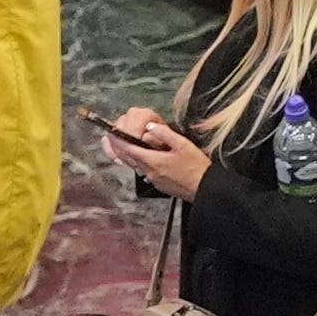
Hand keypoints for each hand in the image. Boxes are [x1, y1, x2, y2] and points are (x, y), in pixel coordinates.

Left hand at [98, 107, 216, 198]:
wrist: (204, 188)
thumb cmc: (196, 167)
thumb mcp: (183, 144)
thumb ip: (165, 134)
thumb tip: (150, 127)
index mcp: (153, 161)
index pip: (129, 150)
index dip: (118, 141)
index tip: (112, 133)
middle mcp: (150, 171)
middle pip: (128, 159)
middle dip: (121, 147)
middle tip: (116, 137)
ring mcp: (153, 179)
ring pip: (135, 165)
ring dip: (130, 155)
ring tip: (130, 144)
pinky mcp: (158, 184)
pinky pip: (144, 171)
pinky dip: (141, 162)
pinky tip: (147, 157)